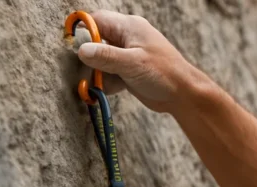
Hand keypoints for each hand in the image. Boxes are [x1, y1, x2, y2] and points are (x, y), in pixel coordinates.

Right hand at [73, 9, 204, 112]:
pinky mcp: (129, 72)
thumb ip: (106, 56)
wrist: (184, 96)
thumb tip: (81, 49)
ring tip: (99, 83)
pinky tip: (112, 89)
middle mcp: (127, 38)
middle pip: (97, 41)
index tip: (72, 46)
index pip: (97, 20)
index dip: (83, 31)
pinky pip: (110, 73)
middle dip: (90, 56)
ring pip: (102, 59)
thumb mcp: (132, 63)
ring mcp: (128, 55)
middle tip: (87, 69)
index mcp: (129, 27)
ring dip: (98, 72)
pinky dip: (107, 82)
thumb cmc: (164, 74)